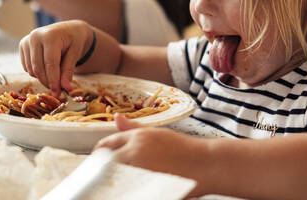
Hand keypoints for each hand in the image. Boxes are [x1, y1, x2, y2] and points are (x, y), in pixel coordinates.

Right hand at [19, 20, 94, 95]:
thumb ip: (68, 71)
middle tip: (57, 91)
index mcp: (50, 36)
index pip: (50, 63)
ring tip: (55, 78)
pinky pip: (27, 67)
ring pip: (31, 69)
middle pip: (38, 68)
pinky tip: (46, 69)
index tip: (58, 93)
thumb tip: (66, 88)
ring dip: (42, 78)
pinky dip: (36, 73)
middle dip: (48, 82)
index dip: (54, 80)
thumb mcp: (75, 54)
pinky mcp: (22, 45)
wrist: (68, 30)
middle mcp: (35, 36)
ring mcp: (27, 40)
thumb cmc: (74, 41)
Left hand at [95, 114, 211, 196]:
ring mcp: (140, 171)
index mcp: (137, 138)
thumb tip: (116, 117)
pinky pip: (126, 190)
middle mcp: (135, 152)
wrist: (206, 164)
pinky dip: (125, 190)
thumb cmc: (184, 150)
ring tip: (120, 184)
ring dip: (113, 181)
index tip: (100, 164)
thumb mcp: (157, 134)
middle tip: (105, 178)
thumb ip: (133, 129)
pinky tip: (131, 190)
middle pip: (104, 163)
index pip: (106, 145)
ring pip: (112, 178)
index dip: (99, 156)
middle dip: (102, 170)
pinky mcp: (147, 187)